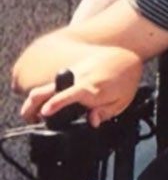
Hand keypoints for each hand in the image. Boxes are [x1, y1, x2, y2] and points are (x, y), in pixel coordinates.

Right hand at [20, 47, 143, 126]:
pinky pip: (52, 83)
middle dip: (30, 106)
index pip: (67, 95)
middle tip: (31, 121)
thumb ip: (104, 113)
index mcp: (89, 88)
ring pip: (44, 86)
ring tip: (34, 116)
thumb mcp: (121, 101)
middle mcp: (75, 80)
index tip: (44, 113)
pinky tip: (46, 105)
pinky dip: (44, 94)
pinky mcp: (70, 72)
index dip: (55, 104)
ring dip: (34, 101)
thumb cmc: (124, 80)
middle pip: (44, 90)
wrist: (125, 57)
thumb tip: (91, 122)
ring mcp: (70, 74)